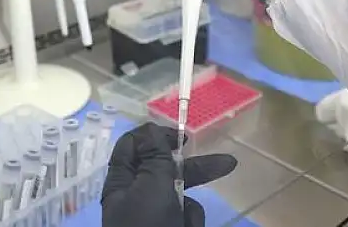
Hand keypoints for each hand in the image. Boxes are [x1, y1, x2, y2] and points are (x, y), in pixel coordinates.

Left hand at [101, 123, 236, 226]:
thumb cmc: (146, 225)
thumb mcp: (151, 184)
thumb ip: (156, 155)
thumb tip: (152, 130)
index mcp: (121, 181)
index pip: (134, 145)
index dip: (156, 135)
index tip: (182, 138)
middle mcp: (136, 195)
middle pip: (167, 169)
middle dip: (196, 169)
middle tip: (226, 163)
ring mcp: (154, 215)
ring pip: (182, 196)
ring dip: (190, 208)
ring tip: (184, 225)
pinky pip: (187, 217)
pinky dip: (190, 224)